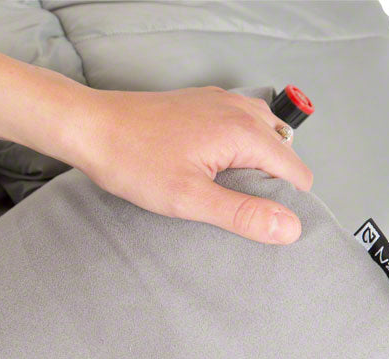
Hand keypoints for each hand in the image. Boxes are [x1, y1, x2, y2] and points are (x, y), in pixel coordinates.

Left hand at [56, 86, 313, 243]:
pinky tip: (203, 167)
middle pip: (282, 153)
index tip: (253, 221)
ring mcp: (221, 101)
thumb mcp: (189, 198)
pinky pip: (237, 126)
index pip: (297, 172)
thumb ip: (242, 213)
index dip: (283, 203)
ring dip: (251, 164)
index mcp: (245, 131)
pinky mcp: (202, 103)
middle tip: (229, 207)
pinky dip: (233, 148)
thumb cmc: (133, 161)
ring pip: (261, 137)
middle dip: (267, 183)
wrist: (91, 126)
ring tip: (216, 189)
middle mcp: (240, 109)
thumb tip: (290, 228)